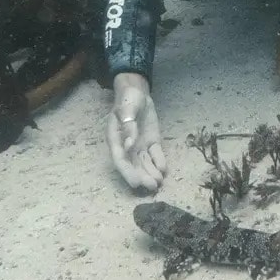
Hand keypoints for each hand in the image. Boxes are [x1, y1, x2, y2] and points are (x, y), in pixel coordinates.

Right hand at [106, 72, 166, 191]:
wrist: (138, 93)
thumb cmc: (128, 99)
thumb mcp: (127, 109)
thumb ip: (128, 126)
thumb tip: (129, 145)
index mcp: (116, 139)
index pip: (120, 160)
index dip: (127, 173)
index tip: (135, 183)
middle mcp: (127, 146)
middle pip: (134, 165)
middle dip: (142, 177)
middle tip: (152, 187)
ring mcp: (140, 145)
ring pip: (145, 163)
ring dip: (151, 173)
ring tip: (159, 183)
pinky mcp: (151, 142)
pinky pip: (155, 154)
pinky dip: (159, 162)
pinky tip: (164, 169)